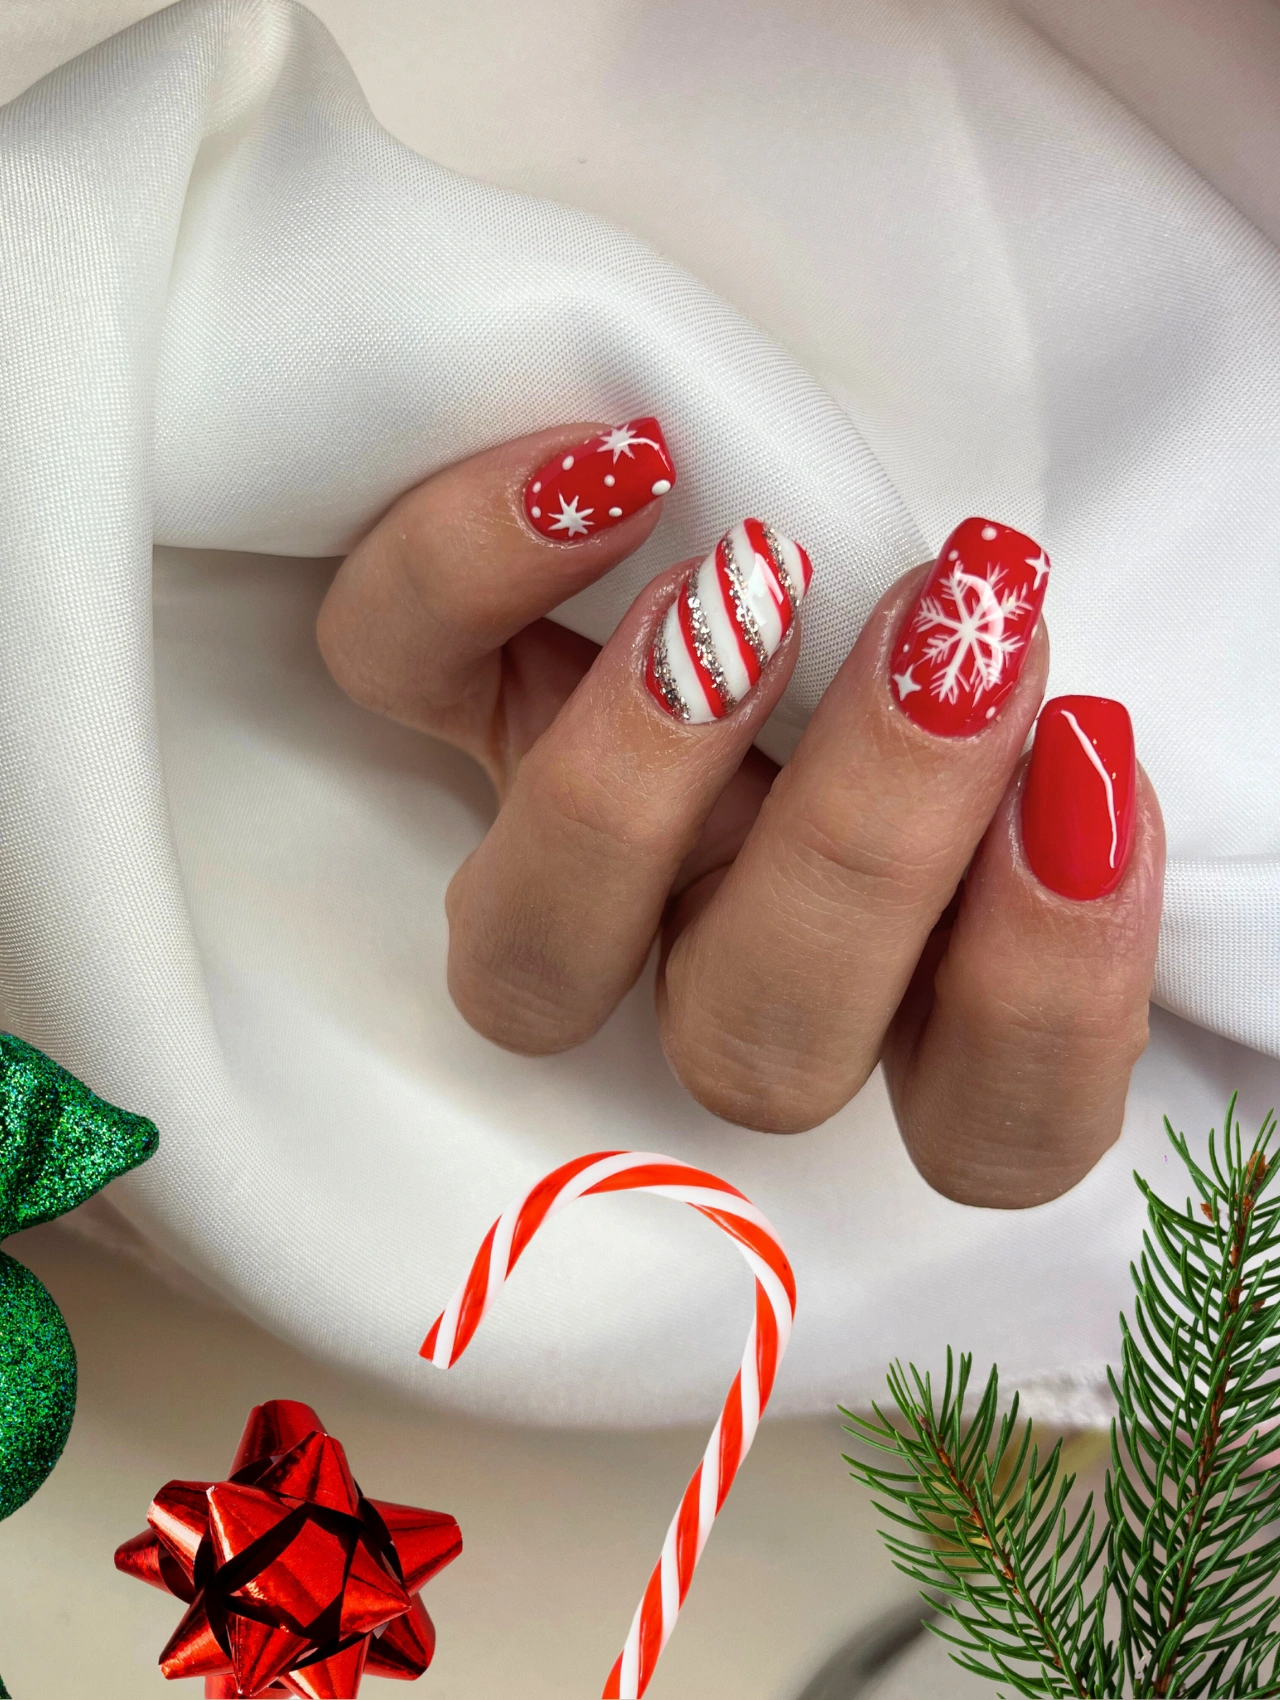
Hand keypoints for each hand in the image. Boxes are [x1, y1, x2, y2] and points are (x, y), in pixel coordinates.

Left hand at [317, 420, 1164, 1206]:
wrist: (788, 479)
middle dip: (862, 852)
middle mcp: (713, 963)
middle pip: (757, 1052)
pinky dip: (473, 571)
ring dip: (639, 782)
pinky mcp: (450, 696)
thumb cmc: (940, 608)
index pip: (986, 1127)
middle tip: (941, 652)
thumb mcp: (1013, 684)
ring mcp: (564, 863)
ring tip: (751, 585)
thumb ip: (1027, 756)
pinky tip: (608, 470)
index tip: (1091, 767)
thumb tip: (1042, 733)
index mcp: (898, 988)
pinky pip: (395, 669)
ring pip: (527, 968)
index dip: (1045, 998)